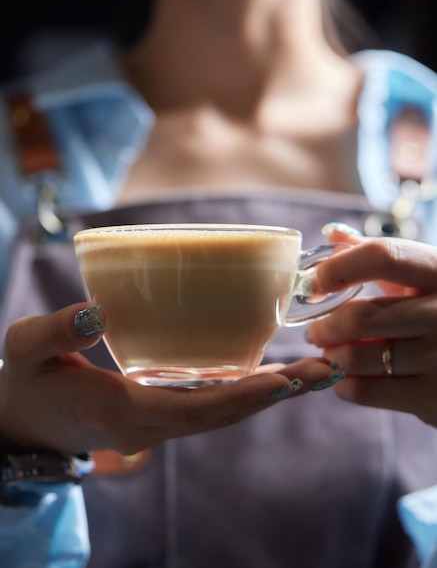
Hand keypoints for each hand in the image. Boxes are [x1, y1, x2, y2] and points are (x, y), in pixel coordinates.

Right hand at [0, 303, 336, 454]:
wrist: (24, 422)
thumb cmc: (26, 381)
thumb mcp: (25, 350)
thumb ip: (57, 330)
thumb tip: (98, 311)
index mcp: (120, 412)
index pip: (194, 410)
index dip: (240, 397)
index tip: (284, 380)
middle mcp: (148, 427)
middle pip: (222, 416)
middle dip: (274, 396)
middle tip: (324, 370)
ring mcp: (155, 426)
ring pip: (220, 415)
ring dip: (267, 395)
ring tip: (311, 373)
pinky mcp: (158, 416)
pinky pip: (208, 408)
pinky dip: (242, 393)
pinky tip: (269, 376)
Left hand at [307, 226, 436, 426]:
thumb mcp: (424, 277)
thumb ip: (380, 256)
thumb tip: (332, 233)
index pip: (384, 256)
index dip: (339, 267)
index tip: (314, 283)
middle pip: (360, 317)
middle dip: (324, 326)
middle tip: (316, 331)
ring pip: (355, 357)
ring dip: (331, 356)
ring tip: (332, 353)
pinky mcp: (433, 399)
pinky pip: (364, 390)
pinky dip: (344, 383)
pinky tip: (348, 376)